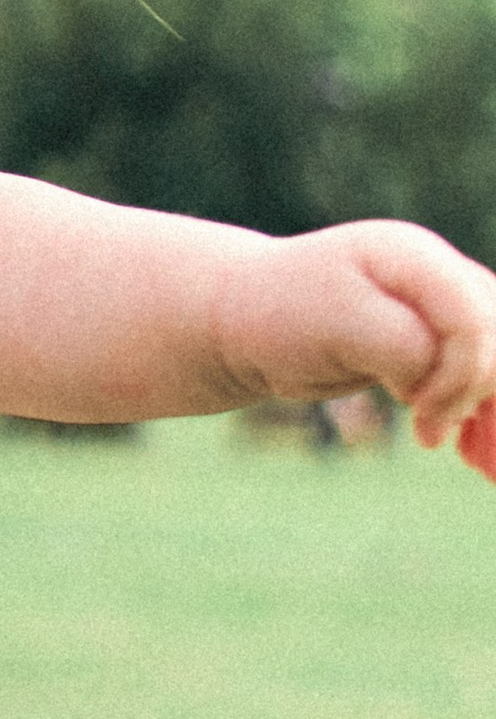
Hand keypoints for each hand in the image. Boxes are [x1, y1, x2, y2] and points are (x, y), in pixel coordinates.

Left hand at [219, 219, 495, 464]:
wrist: (247, 317)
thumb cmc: (283, 314)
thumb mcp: (341, 326)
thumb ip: (406, 347)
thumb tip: (441, 381)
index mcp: (417, 259)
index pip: (476, 321)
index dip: (463, 373)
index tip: (421, 409)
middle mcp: (440, 277)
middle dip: (485, 395)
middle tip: (448, 442)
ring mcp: (440, 308)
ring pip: (495, 360)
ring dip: (489, 409)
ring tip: (472, 458)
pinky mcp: (435, 341)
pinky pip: (480, 377)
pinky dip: (478, 412)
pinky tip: (467, 451)